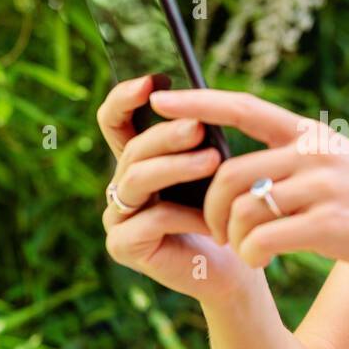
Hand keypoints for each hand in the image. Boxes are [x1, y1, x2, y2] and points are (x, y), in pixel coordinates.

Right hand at [96, 76, 253, 301]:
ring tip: (214, 161)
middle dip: (166, 136)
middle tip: (199, 128)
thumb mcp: (212, 168)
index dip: (124, 97)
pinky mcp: (122, 246)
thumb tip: (197, 105)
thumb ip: (197, 140)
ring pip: (137, 180)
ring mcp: (116, 217)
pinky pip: (151, 220)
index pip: (114, 120)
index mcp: (137, 160)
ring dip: (176, 167)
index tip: (152, 81)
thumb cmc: (224, 212)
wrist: (234, 267)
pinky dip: (186, 216)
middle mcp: (119, 185)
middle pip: (133, 150)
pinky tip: (214, 221)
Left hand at [146, 87, 348, 281]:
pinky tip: (260, 262)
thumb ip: (294, 156)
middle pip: (230, 173)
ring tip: (242, 249)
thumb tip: (238, 166)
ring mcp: (324, 188)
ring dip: (230, 236)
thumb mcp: (338, 162)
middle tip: (214, 230)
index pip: (244, 108)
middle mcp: (314, 154)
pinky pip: (264, 238)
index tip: (160, 100)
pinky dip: (250, 254)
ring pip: (243, 208)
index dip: (198, 103)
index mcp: (310, 135)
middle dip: (210, 206)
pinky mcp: (330, 226)